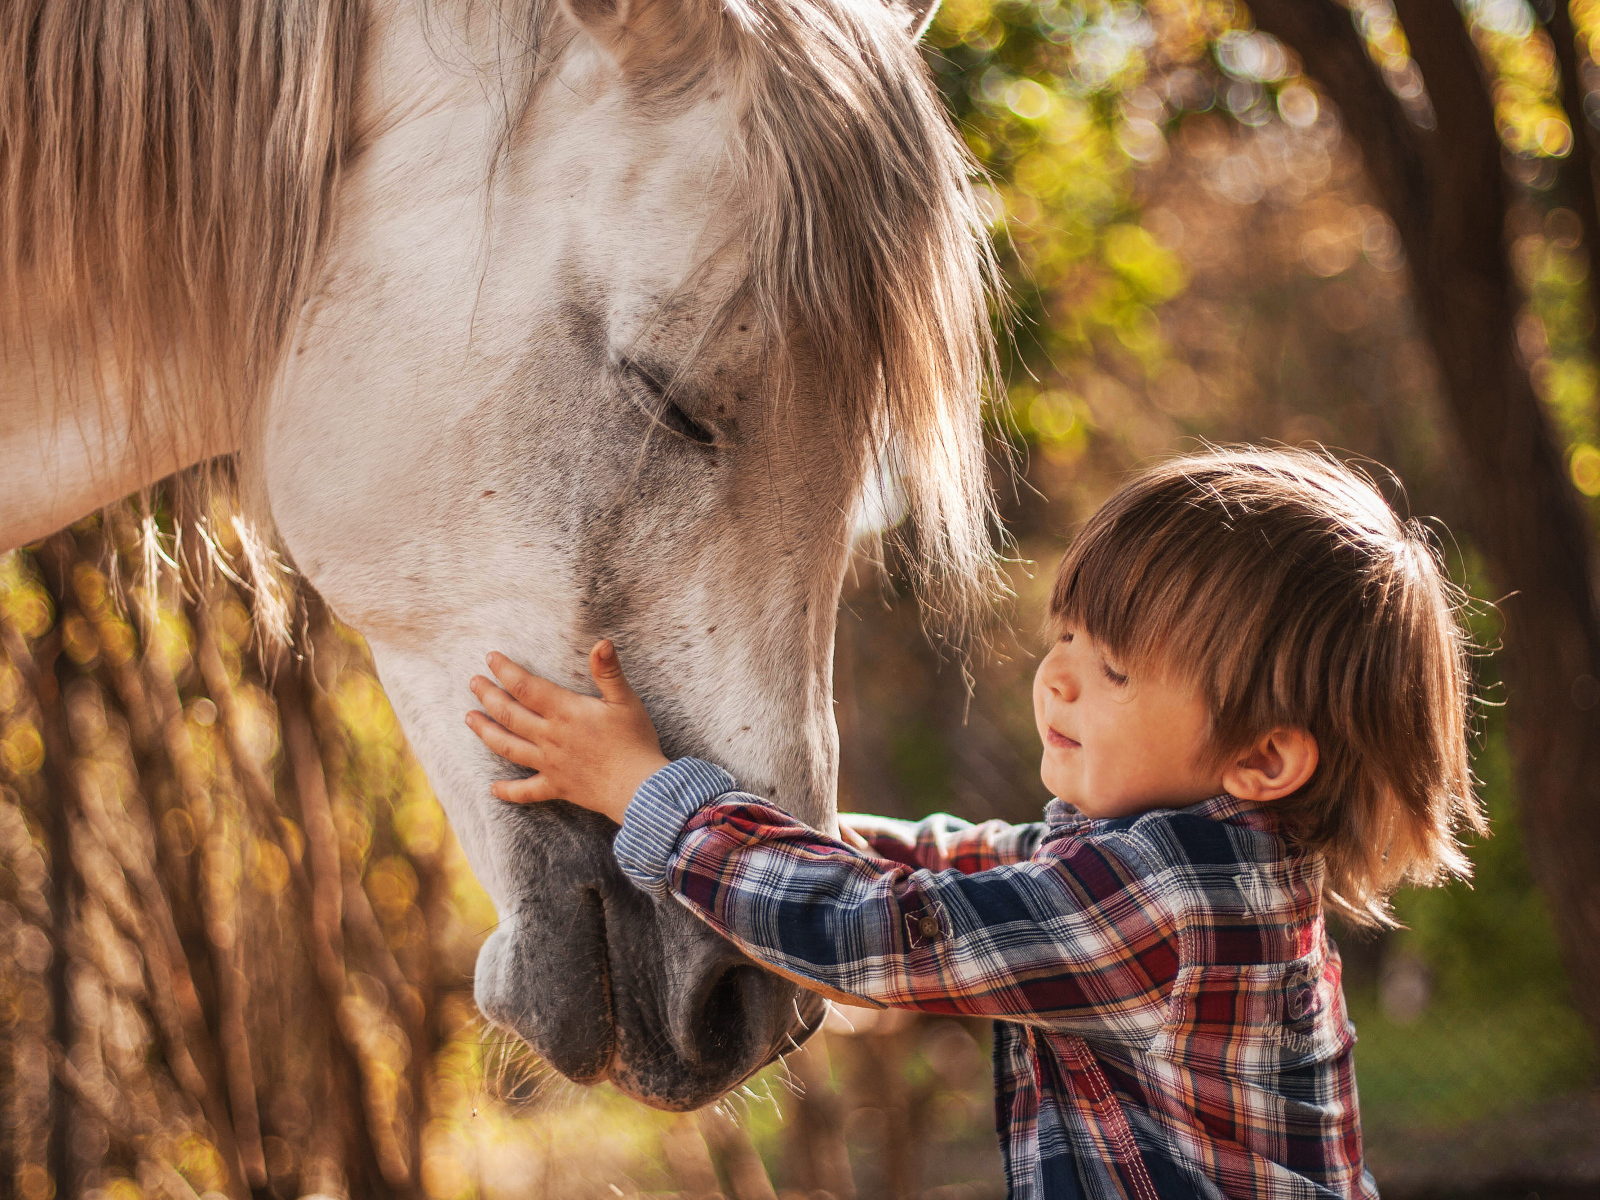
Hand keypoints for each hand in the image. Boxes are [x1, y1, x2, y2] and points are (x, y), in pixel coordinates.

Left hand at [465, 640, 668, 825]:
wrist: (639, 788)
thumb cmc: (635, 742)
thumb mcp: (626, 700)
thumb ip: (609, 671)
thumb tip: (602, 642)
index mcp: (565, 712)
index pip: (526, 687)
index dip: (506, 670)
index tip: (490, 658)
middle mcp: (550, 737)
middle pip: (509, 714)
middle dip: (488, 696)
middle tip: (473, 683)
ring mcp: (550, 763)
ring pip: (508, 746)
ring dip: (486, 732)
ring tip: (470, 719)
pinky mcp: (557, 786)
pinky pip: (526, 791)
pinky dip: (508, 791)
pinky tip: (493, 788)